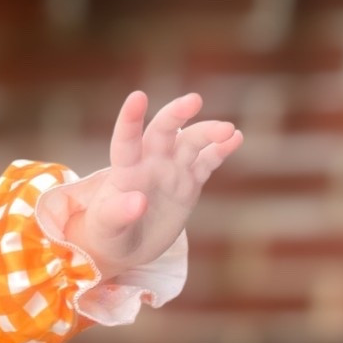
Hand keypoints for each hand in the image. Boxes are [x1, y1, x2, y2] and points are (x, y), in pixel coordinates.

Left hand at [65, 90, 241, 274]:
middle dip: (177, 114)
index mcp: (124, 171)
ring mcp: (171, 171)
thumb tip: (138, 201)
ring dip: (209, 133)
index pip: (126, 141)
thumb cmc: (107, 235)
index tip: (138, 97)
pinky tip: (237, 138)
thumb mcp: (106, 228)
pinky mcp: (189, 183)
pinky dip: (221, 150)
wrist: (126, 245)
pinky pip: (208, 161)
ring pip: (191, 143)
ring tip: (229, 130)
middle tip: (194, 100)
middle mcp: (149, 163)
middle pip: (163, 131)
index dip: (130, 119)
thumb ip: (117, 213)